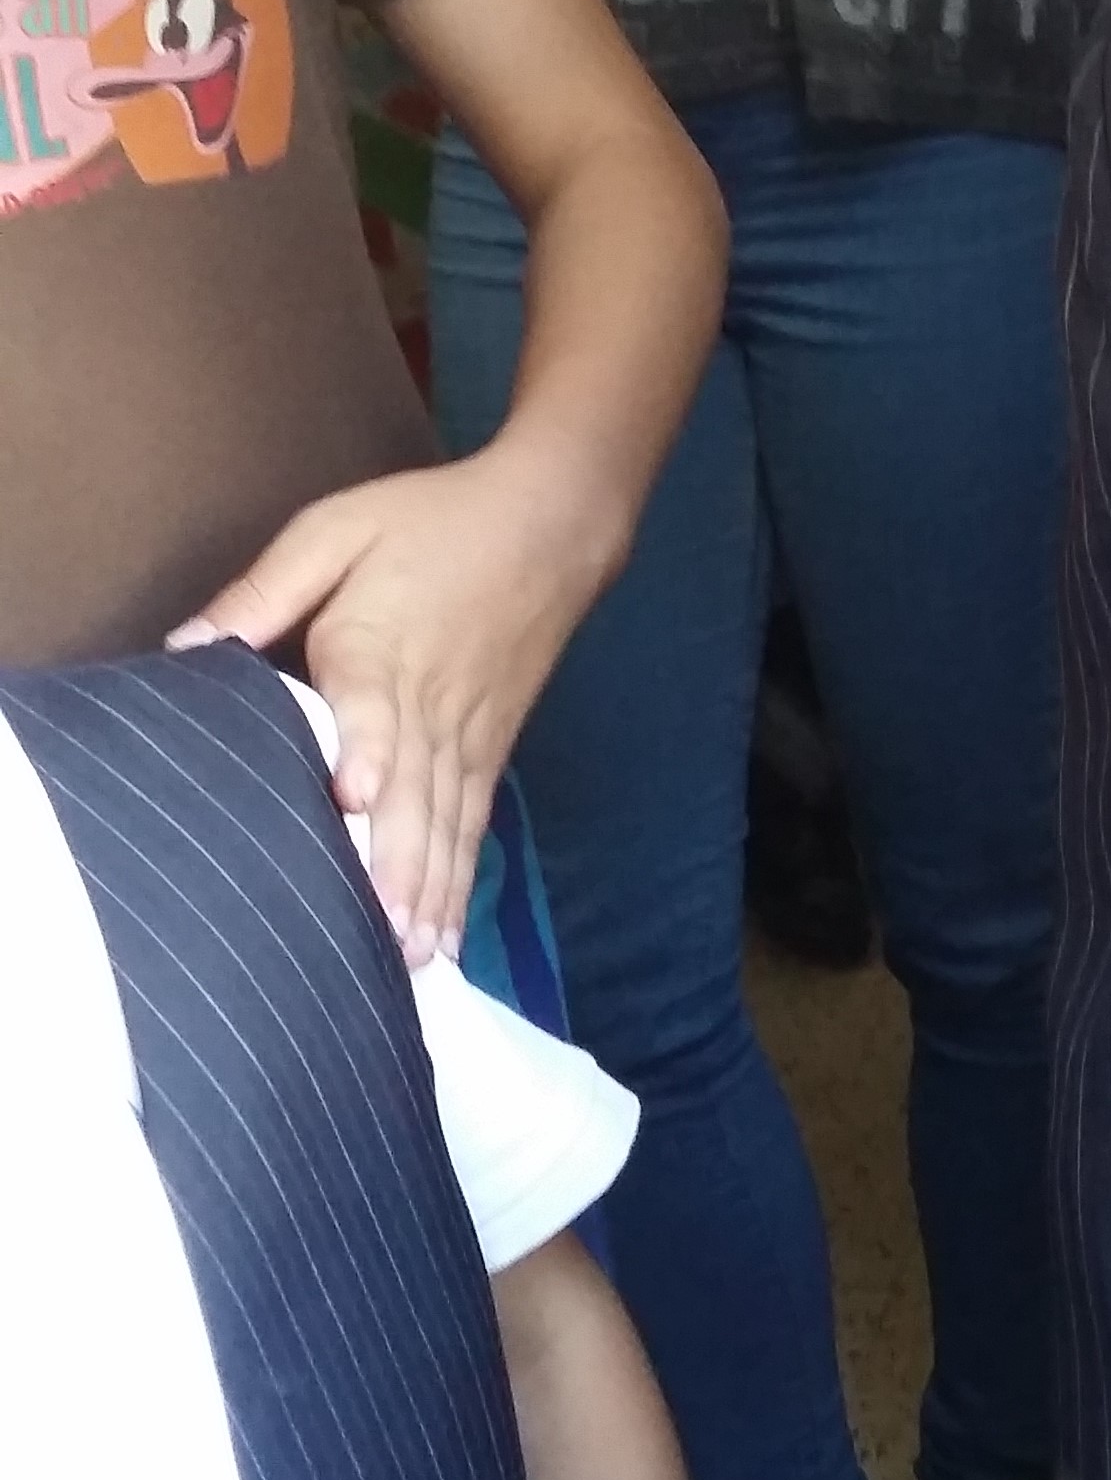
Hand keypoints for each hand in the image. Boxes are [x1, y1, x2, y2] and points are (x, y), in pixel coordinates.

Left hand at [169, 442, 624, 966]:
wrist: (552, 521)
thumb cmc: (432, 521)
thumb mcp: (337, 529)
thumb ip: (264, 589)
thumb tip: (188, 648)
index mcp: (381, 646)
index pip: (376, 708)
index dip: (366, 753)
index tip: (353, 799)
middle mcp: (430, 705)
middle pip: (414, 793)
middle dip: (399, 868)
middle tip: (385, 940)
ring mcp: (468, 735)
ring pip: (446, 823)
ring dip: (429, 891)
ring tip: (414, 958)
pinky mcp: (490, 750)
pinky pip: (472, 825)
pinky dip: (459, 882)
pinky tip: (444, 934)